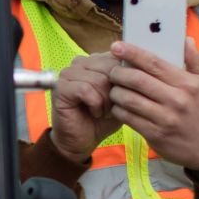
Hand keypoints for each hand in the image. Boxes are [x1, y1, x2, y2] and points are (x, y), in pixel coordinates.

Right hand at [47, 51, 119, 165]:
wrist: (83, 141)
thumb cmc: (102, 119)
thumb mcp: (122, 97)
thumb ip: (129, 79)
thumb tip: (137, 64)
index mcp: (95, 61)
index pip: (118, 57)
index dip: (126, 80)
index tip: (121, 97)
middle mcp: (80, 63)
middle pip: (110, 68)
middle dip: (116, 92)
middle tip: (111, 108)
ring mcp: (68, 73)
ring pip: (99, 79)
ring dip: (106, 101)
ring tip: (102, 112)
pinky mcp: (60, 87)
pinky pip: (85, 89)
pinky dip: (95, 104)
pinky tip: (94, 113)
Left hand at [108, 40, 198, 169]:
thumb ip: (195, 61)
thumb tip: (186, 39)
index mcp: (187, 84)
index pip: (154, 63)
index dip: (132, 53)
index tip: (117, 46)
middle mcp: (175, 100)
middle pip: (137, 80)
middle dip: (118, 73)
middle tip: (113, 71)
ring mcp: (164, 119)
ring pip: (129, 100)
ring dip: (116, 92)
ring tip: (114, 89)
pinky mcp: (155, 134)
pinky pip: (128, 118)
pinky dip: (119, 110)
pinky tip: (118, 106)